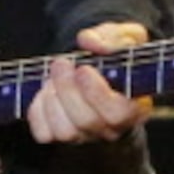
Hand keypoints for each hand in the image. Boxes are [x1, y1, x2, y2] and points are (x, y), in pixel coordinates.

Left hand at [28, 21, 150, 144]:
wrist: (99, 68)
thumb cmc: (117, 55)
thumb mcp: (125, 37)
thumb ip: (112, 37)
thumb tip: (89, 42)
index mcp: (135, 107)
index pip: (117, 114)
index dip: (96, 94)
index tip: (83, 69)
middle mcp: (112, 128)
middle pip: (87, 122)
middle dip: (68, 90)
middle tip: (61, 63)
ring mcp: (86, 136)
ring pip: (65, 132)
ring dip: (53, 100)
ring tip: (53, 76)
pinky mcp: (62, 137)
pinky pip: (44, 134)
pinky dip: (38, 110)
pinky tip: (46, 91)